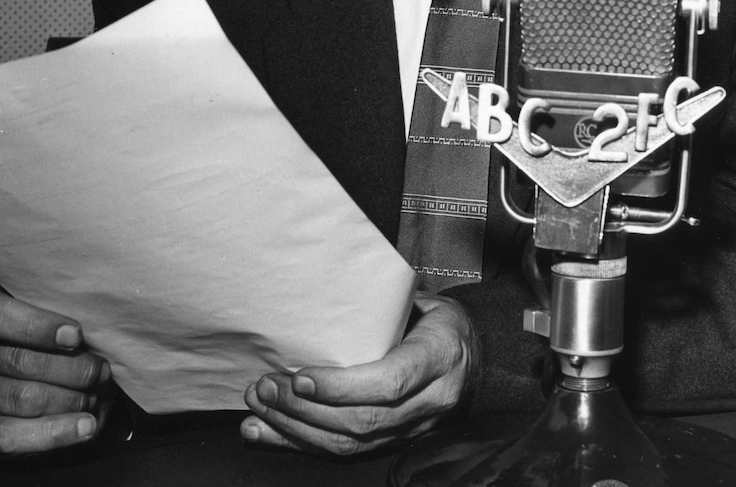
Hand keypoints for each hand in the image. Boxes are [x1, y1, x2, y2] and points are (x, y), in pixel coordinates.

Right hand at [0, 293, 110, 455]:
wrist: (3, 385)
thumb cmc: (24, 344)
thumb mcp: (22, 315)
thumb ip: (37, 316)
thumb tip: (77, 331)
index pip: (5, 318)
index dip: (40, 328)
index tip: (76, 336)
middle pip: (21, 362)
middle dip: (70, 368)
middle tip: (101, 370)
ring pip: (25, 397)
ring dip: (70, 398)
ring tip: (96, 396)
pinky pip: (13, 436)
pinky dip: (54, 432)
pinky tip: (85, 426)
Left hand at [241, 293, 478, 457]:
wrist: (473, 359)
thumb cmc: (443, 324)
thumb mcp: (424, 302)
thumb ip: (383, 304)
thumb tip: (327, 285)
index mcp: (439, 358)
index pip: (390, 383)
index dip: (342, 387)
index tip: (301, 378)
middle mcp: (429, 403)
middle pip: (362, 421)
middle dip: (306, 410)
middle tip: (267, 387)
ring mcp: (412, 430)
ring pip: (349, 445)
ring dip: (296, 429)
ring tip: (260, 407)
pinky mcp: (392, 444)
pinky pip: (345, 453)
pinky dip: (300, 444)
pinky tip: (266, 433)